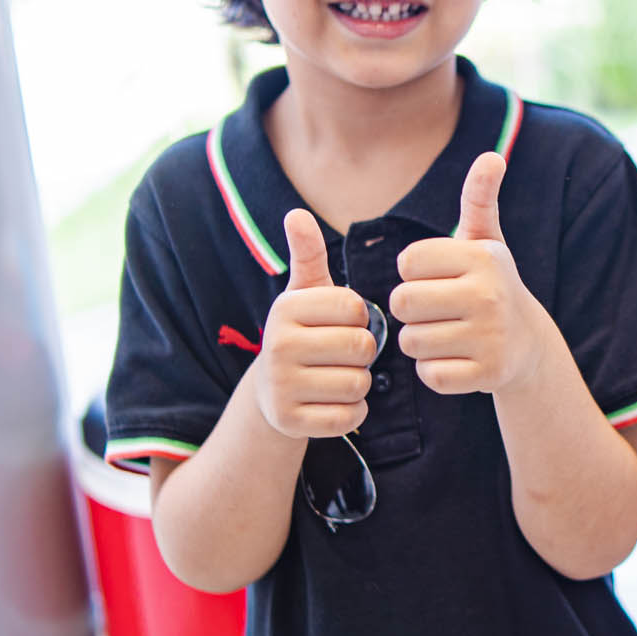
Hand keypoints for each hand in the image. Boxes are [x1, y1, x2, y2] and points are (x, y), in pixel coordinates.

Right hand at [251, 210, 378, 441]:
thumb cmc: (303, 332)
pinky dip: (352, 412)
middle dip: (363, 354)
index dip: (360, 320)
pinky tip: (333, 402)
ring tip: (337, 376)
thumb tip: (296, 213)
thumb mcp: (305, 292)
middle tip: (343, 356)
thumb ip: (308, 252)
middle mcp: (276, 346)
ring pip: (358, 384)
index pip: (356, 310)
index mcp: (285, 309)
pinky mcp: (291, 422)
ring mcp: (281, 387)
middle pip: (361, 349)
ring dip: (359, 383)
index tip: (340, 325)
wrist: (272, 391)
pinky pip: (349, 417)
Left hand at [390, 152, 548, 395]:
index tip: (438, 278)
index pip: (408, 262)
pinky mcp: (487, 374)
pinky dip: (435, 371)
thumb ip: (479, 198)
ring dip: (421, 342)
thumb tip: (492, 156)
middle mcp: (488, 295)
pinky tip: (457, 359)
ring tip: (448, 334)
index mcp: (483, 257)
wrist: (527, 345)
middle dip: (411, 310)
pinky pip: (429, 375)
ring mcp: (490, 337)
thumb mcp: (486, 241)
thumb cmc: (491, 285)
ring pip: (412, 342)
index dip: (414, 273)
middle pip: (403, 302)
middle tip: (436, 310)